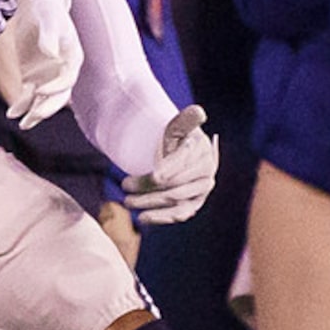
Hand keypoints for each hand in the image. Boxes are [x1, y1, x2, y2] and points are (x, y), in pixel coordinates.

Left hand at [2, 0, 82, 128]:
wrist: (35, 4)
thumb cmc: (47, 10)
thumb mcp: (49, 21)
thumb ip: (49, 38)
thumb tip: (51, 53)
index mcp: (73, 59)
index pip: (67, 81)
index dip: (55, 87)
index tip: (39, 90)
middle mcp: (62, 71)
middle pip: (58, 96)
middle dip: (46, 108)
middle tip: (34, 117)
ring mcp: (47, 76)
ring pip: (43, 101)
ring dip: (34, 113)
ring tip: (23, 124)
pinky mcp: (32, 76)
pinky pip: (28, 96)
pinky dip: (21, 106)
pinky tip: (12, 114)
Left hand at [123, 104, 219, 224]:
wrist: (178, 153)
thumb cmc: (175, 137)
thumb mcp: (178, 126)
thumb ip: (186, 119)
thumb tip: (199, 112)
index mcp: (202, 151)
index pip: (178, 165)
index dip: (159, 172)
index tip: (138, 177)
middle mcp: (206, 173)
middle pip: (174, 185)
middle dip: (147, 188)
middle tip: (123, 185)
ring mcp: (202, 191)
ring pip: (176, 202)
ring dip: (151, 204)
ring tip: (128, 203)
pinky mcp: (195, 204)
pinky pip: (180, 214)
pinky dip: (162, 218)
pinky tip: (144, 217)